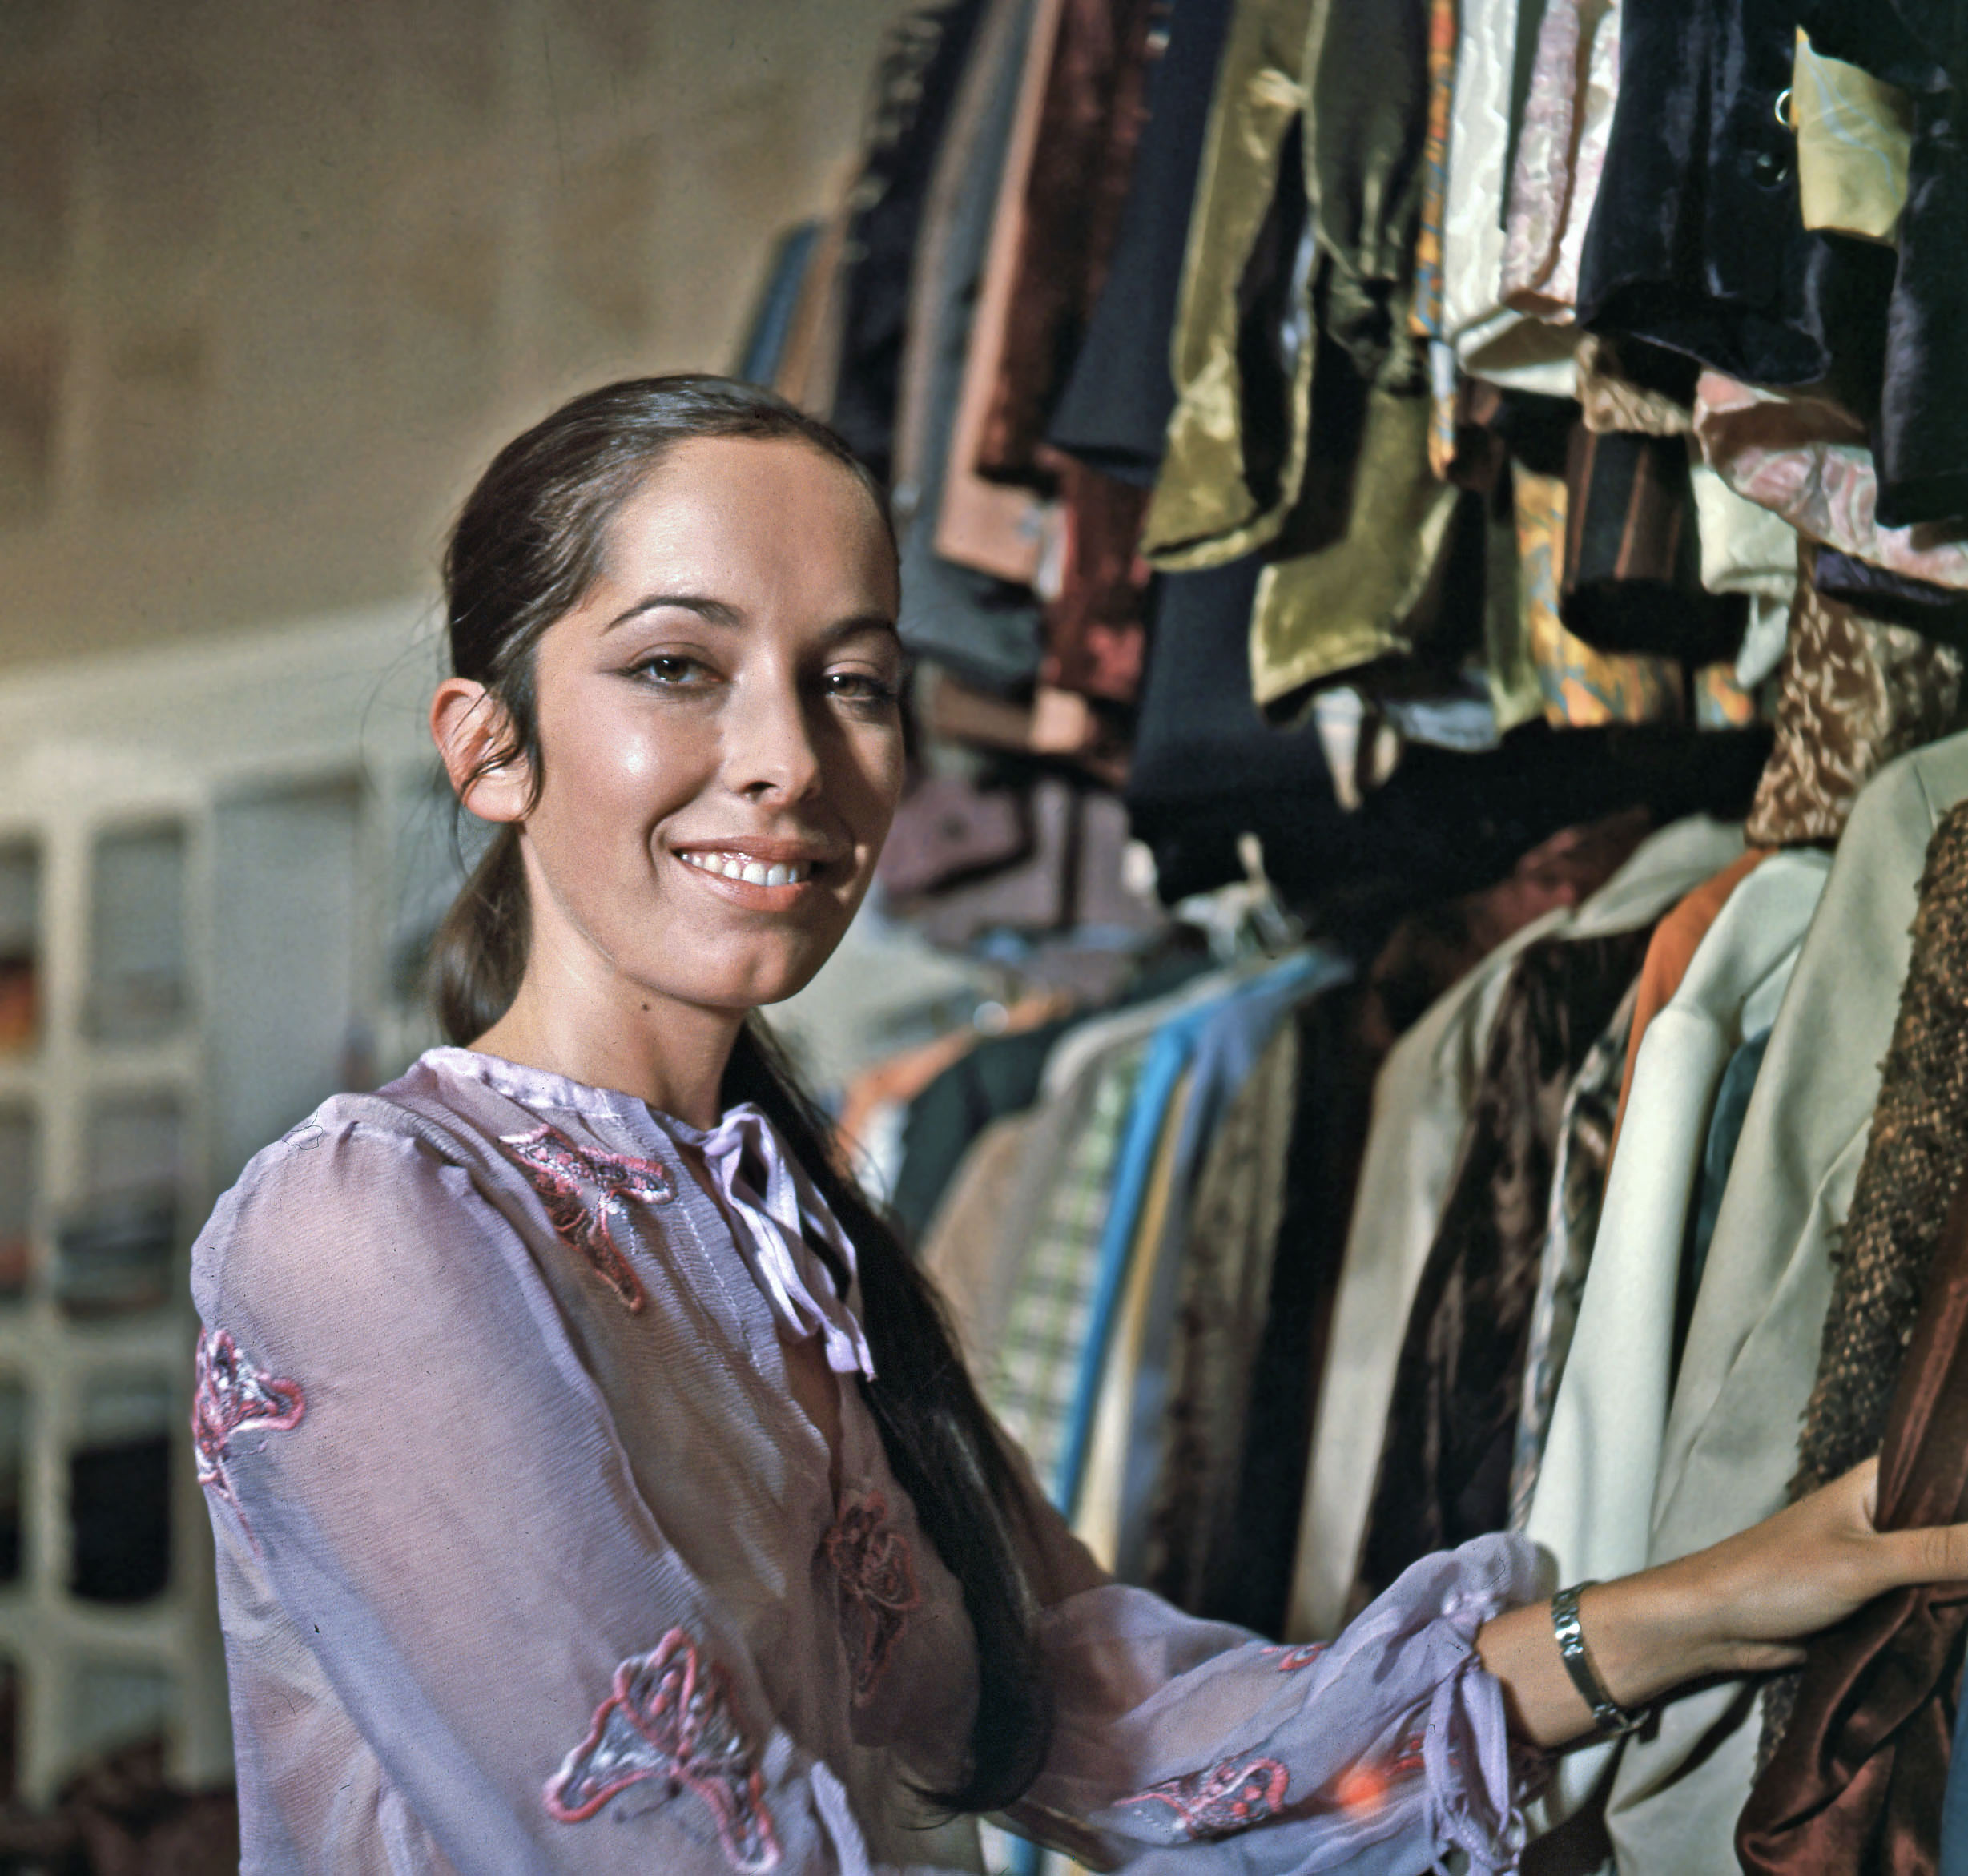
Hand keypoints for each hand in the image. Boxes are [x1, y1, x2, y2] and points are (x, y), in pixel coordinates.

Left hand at [1476, 1460, 1967, 1747]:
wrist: (1718, 1625)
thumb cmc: (1775, 1577)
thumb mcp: (1867, 1563)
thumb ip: (1942, 1552)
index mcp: (1880, 1481)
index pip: (1954, 1469)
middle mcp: (1887, 1513)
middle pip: (1956, 1524)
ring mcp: (1885, 1557)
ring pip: (1949, 1566)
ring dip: (1964, 1583)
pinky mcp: (1881, 1599)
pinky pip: (1931, 1600)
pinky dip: (1951, 1610)